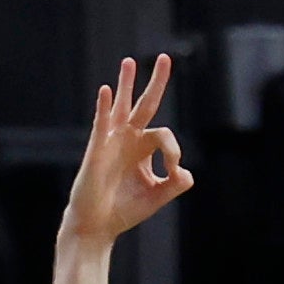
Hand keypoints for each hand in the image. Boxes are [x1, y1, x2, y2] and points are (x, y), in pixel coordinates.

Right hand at [65, 56, 194, 246]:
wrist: (97, 226)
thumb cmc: (124, 211)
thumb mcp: (156, 197)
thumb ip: (174, 185)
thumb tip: (186, 173)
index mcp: (143, 149)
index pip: (165, 136)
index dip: (174, 151)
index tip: (174, 171)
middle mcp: (128, 140)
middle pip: (145, 105)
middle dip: (156, 82)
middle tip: (164, 57)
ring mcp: (111, 142)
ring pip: (121, 107)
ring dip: (125, 84)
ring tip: (129, 62)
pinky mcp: (97, 151)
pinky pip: (101, 124)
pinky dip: (104, 108)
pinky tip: (106, 91)